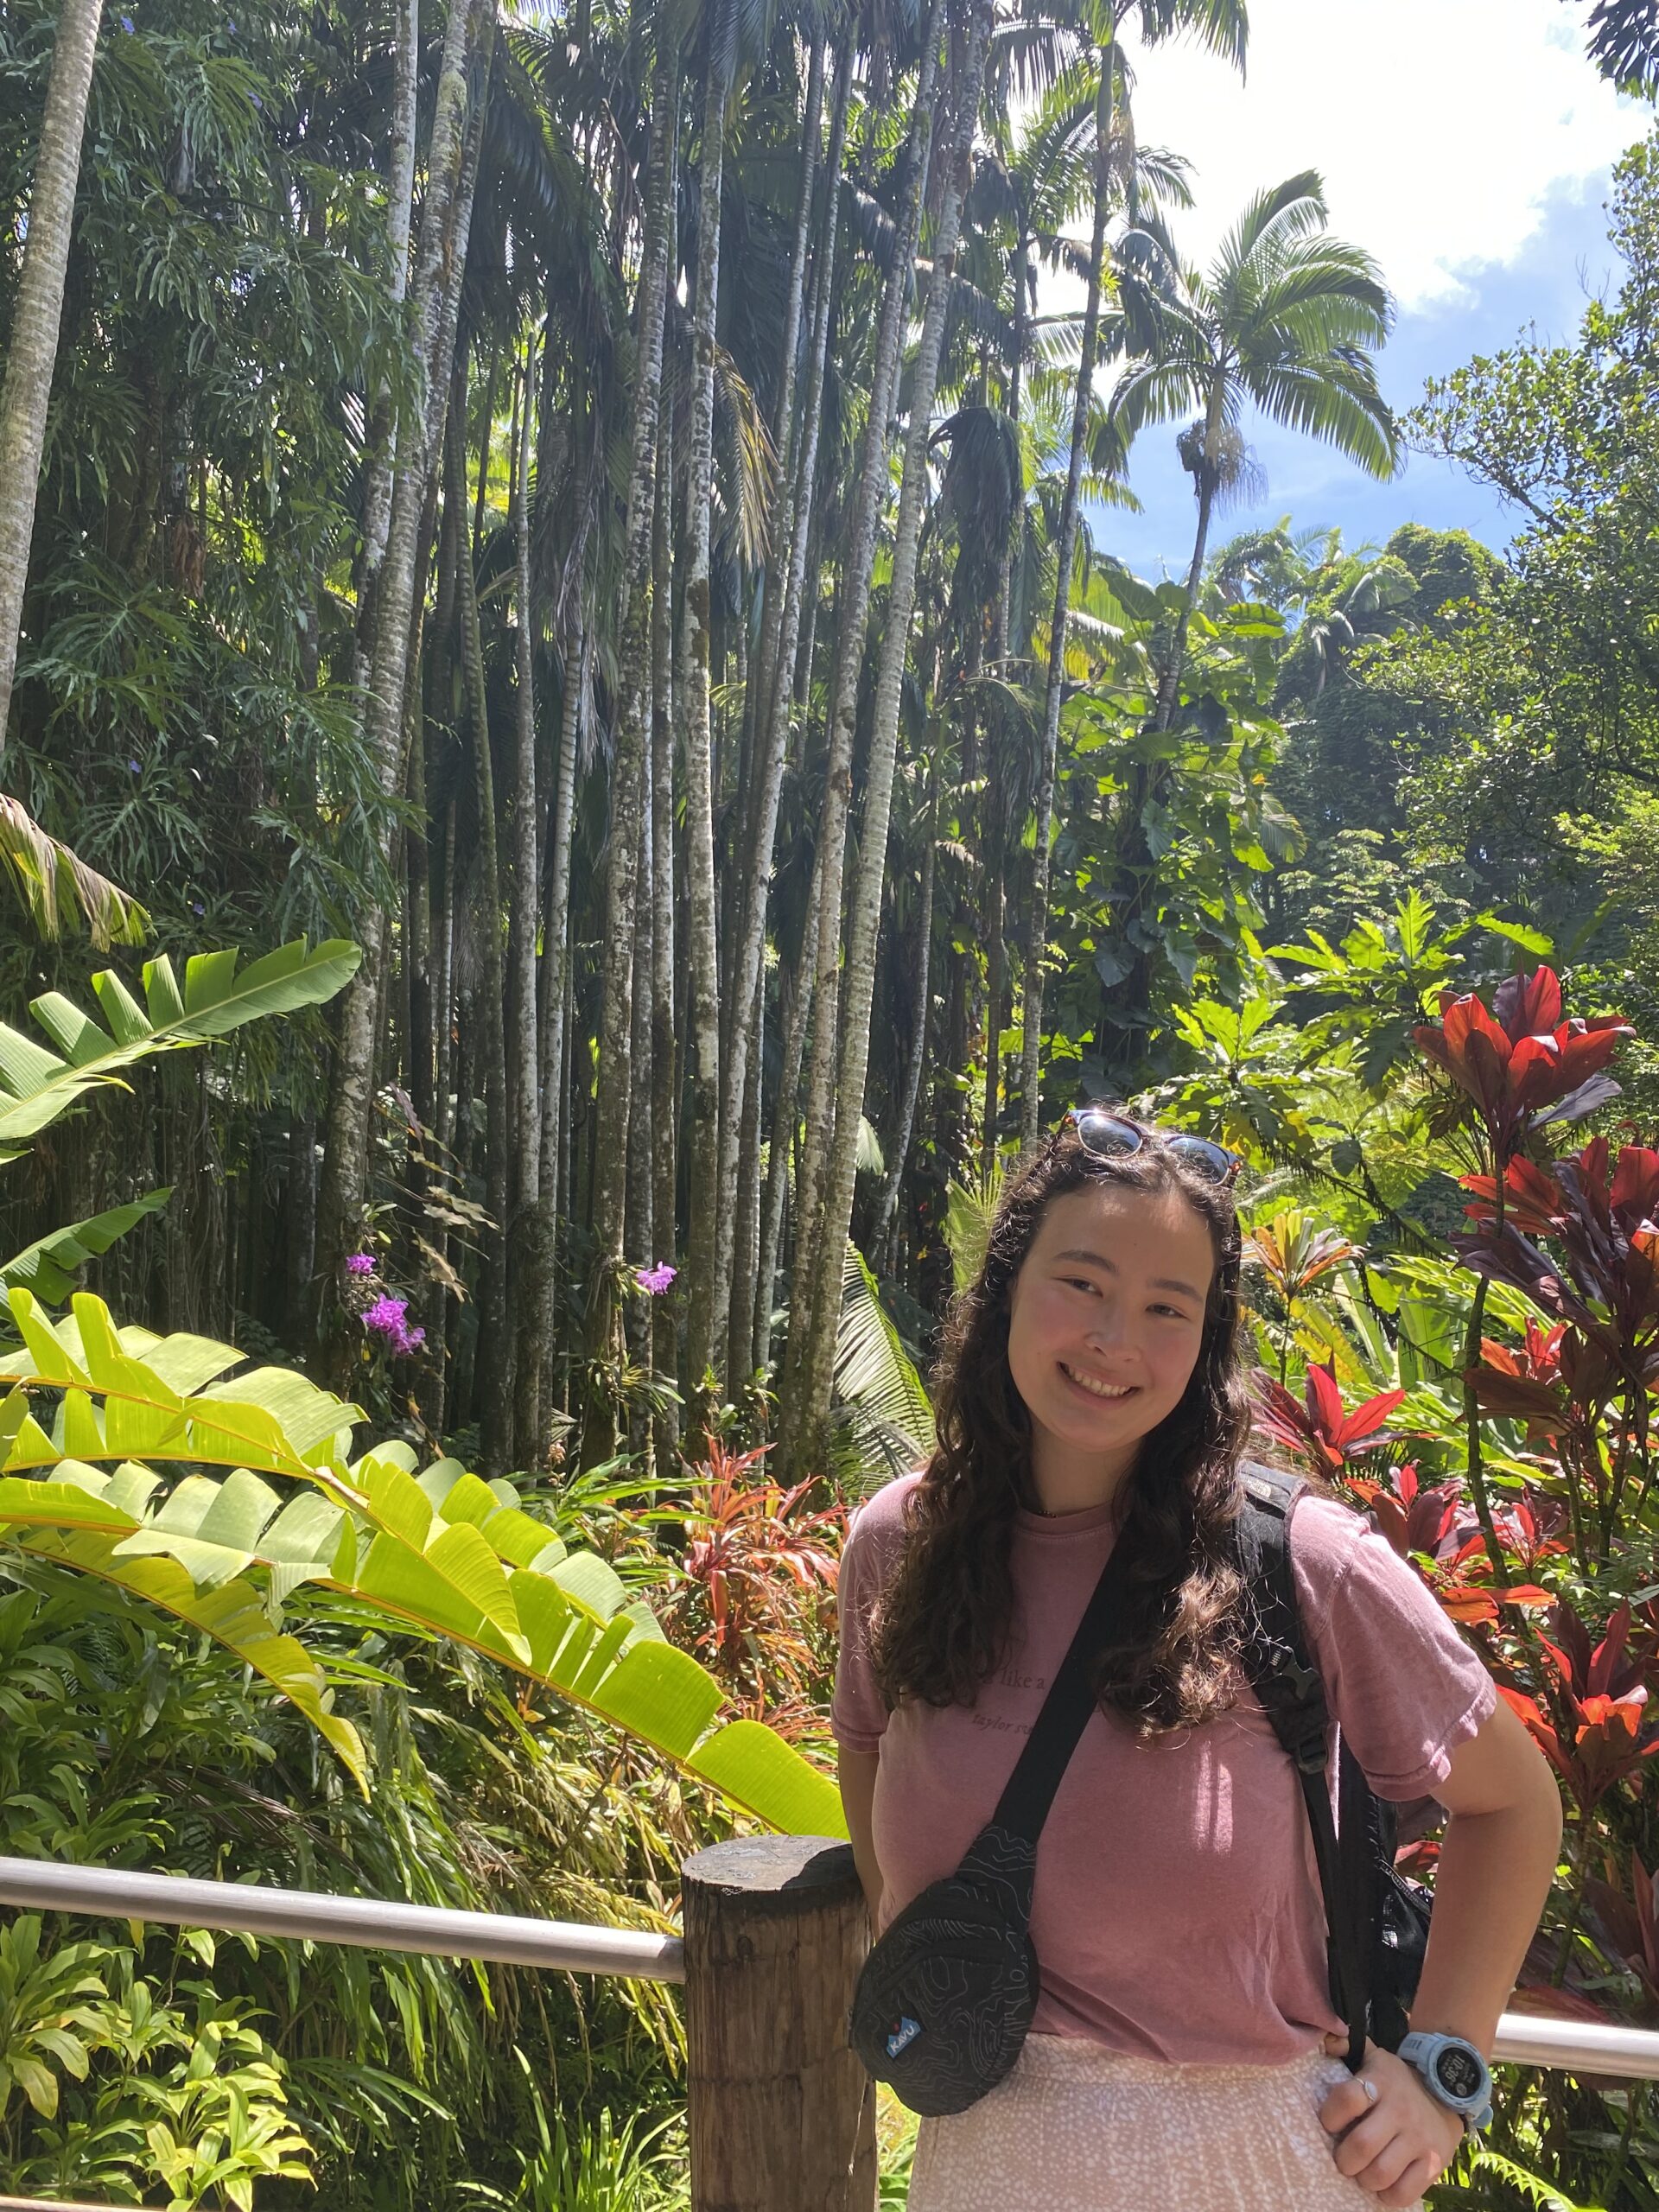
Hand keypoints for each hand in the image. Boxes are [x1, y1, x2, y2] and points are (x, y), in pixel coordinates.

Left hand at [1319, 2042, 1465, 2208]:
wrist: (1446, 2094)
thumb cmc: (1396, 2081)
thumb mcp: (1374, 2056)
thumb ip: (1347, 2045)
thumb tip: (1326, 2039)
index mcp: (1381, 2082)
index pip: (1348, 2098)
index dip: (1330, 2115)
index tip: (1328, 2123)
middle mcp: (1400, 2111)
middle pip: (1362, 2145)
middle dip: (1343, 2159)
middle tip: (1343, 2159)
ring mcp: (1419, 2139)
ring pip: (1381, 2173)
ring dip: (1364, 2179)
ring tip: (1361, 2172)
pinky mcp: (1434, 2163)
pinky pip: (1405, 2192)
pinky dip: (1387, 2195)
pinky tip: (1382, 2186)